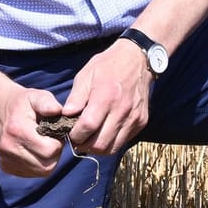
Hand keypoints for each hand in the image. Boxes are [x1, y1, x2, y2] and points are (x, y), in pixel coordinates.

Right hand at [0, 83, 68, 177]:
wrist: (0, 110)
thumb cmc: (24, 103)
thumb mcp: (36, 96)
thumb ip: (47, 103)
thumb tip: (58, 111)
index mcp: (17, 130)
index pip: (49, 150)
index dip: (58, 142)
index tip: (54, 132)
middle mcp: (9, 148)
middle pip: (46, 165)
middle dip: (54, 153)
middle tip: (51, 139)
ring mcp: (6, 160)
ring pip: (41, 171)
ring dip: (47, 160)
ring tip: (43, 144)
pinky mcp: (6, 167)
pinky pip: (32, 173)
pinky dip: (38, 164)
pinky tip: (35, 151)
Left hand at [61, 40, 152, 155]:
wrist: (137, 59)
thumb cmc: (107, 65)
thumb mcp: (86, 75)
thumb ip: (75, 97)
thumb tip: (65, 116)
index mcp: (106, 96)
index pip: (87, 127)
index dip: (75, 135)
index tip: (69, 133)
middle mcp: (122, 110)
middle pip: (100, 143)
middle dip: (84, 145)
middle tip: (77, 140)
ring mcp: (134, 118)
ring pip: (112, 148)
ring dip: (97, 148)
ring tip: (89, 139)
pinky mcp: (141, 122)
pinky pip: (122, 141)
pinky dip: (110, 142)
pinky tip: (103, 133)